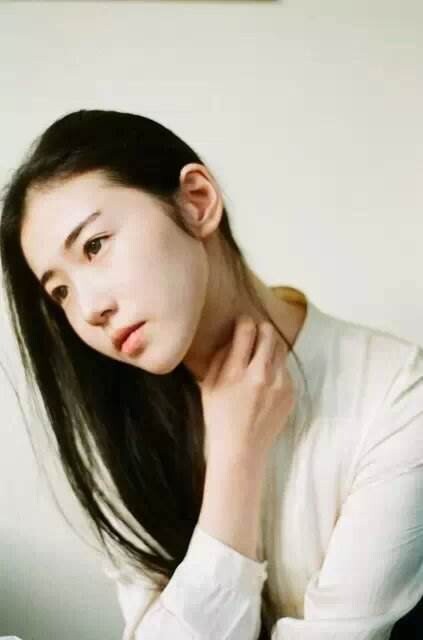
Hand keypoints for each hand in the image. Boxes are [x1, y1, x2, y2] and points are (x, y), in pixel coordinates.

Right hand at [199, 315, 295, 461]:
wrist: (242, 450)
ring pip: (280, 349)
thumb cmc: (219, 418)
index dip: (244, 321)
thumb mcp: (208, 386)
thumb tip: (232, 336)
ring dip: (270, 347)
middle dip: (262, 328)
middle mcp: (260, 375)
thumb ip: (219, 358)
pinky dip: (277, 367)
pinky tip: (266, 380)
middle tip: (256, 331)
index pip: (247, 331)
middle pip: (269, 334)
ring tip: (261, 356)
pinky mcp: (291, 393)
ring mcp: (279, 385)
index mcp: (236, 372)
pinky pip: (286, 368)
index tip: (243, 322)